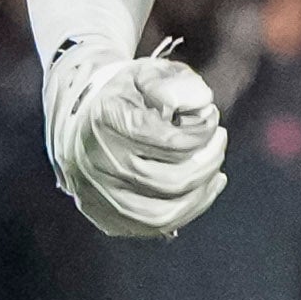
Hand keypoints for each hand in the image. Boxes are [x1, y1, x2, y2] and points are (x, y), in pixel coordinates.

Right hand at [45, 46, 224, 236]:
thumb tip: (201, 104)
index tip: (211, 118)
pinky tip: (201, 189)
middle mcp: (95, 162)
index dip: (202, 133)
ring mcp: (95, 193)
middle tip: (219, 141)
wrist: (81, 113)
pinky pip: (152, 227)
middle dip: (207, 162)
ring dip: (200, 193)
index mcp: (105, 121)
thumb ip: (178, 83)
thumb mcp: (151, 72)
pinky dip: (186, 211)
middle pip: (170, 181)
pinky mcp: (102, 214)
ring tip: (214, 169)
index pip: (170, 143)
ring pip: (161, 214)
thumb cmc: (127, 93)